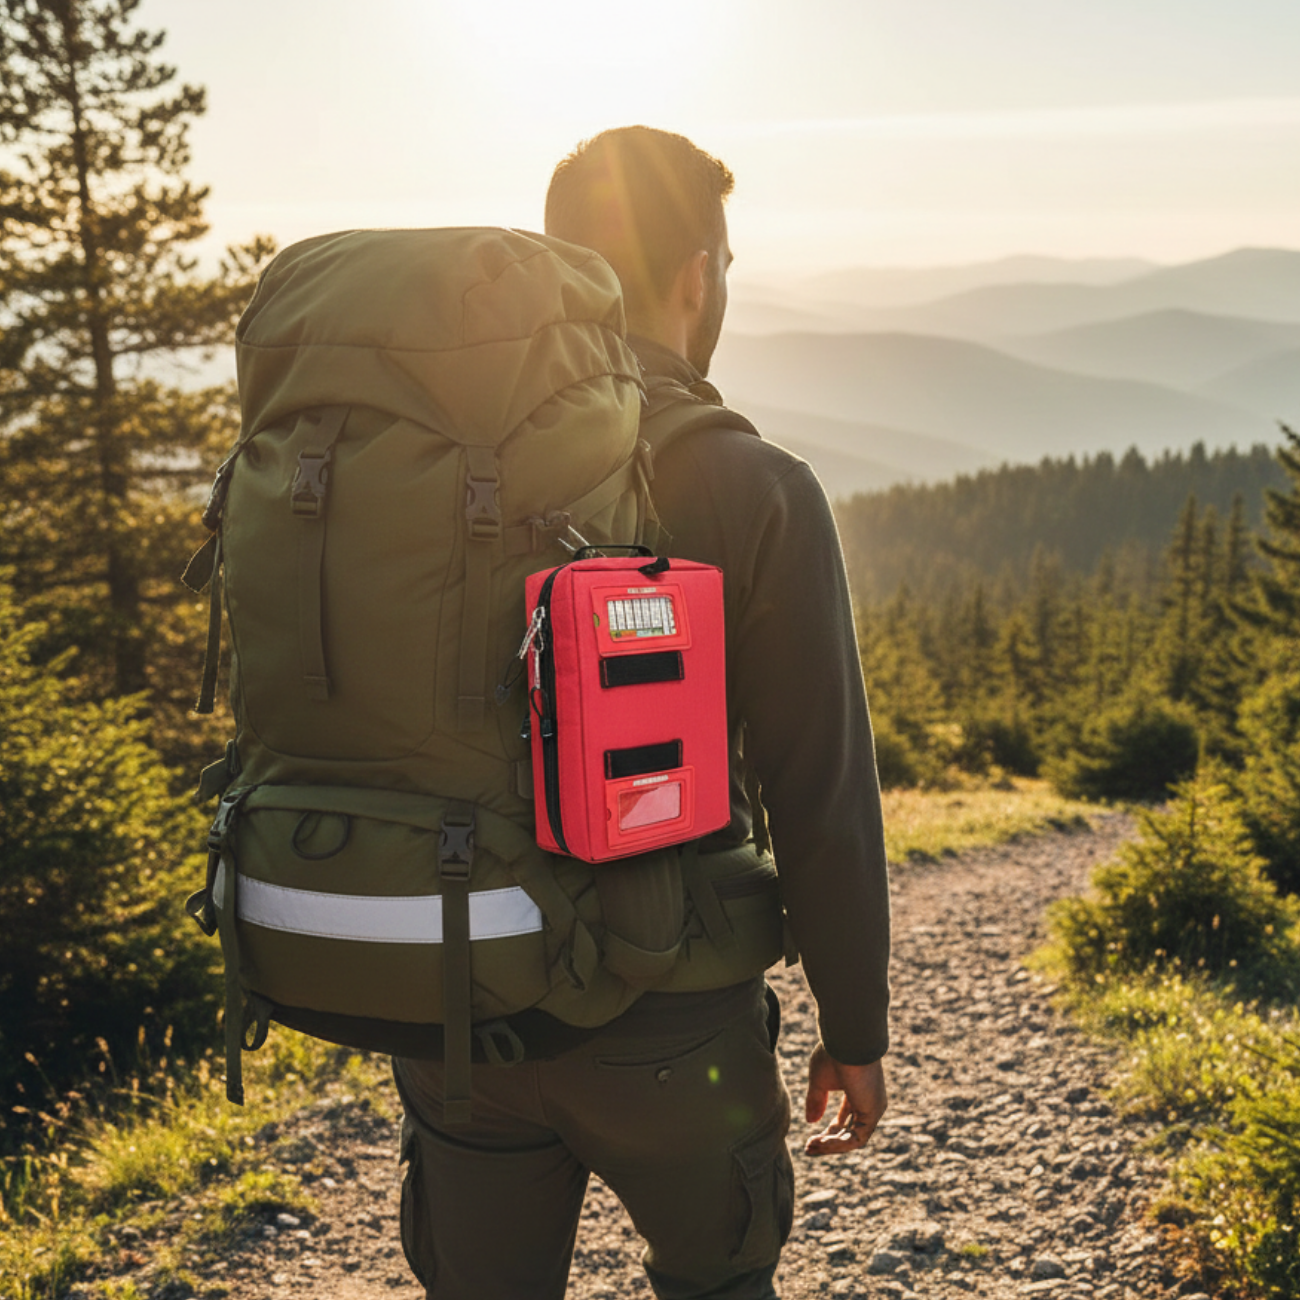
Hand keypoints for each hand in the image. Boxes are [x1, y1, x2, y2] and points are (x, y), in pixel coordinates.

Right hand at [803, 1042, 886, 1156]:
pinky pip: (856, 1138)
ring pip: (853, 1139)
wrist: (847, 1040)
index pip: (845, 1120)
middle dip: (828, 1142)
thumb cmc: (833, 1053)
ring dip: (831, 1146)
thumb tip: (810, 1122)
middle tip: (809, 1148)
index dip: (828, 1132)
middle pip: (849, 1132)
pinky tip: (822, 1142)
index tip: (810, 1139)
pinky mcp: (873, 1112)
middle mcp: (868, 1103)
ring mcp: (872, 1108)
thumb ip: (816, 1101)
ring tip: (811, 1146)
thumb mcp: (819, 1080)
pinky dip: (838, 1143)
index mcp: (857, 1093)